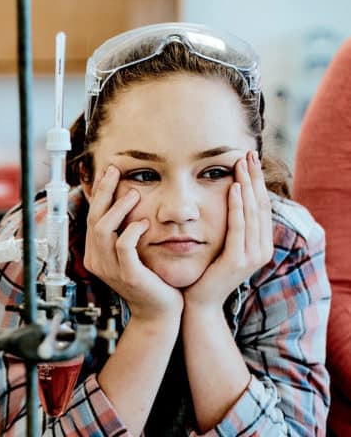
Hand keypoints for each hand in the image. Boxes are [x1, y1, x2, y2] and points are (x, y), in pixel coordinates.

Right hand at [84, 165, 182, 320]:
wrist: (160, 312)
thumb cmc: (151, 281)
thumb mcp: (133, 253)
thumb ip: (125, 232)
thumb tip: (127, 201)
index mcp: (96, 254)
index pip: (92, 217)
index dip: (99, 193)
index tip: (107, 172)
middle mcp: (97, 261)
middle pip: (94, 218)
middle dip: (104, 192)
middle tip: (114, 171)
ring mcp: (110, 269)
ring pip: (103, 229)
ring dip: (118, 208)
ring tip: (134, 193)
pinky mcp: (127, 274)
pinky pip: (123, 245)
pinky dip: (133, 230)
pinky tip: (145, 222)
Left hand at [183, 151, 272, 309]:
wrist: (197, 304)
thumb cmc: (203, 273)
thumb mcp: (219, 245)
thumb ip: (226, 227)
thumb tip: (225, 200)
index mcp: (259, 245)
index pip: (260, 206)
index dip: (256, 182)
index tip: (248, 159)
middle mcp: (261, 249)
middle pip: (260, 205)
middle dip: (254, 178)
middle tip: (248, 153)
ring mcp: (252, 256)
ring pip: (252, 212)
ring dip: (247, 185)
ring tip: (242, 164)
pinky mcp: (239, 260)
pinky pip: (239, 227)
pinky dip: (237, 206)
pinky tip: (234, 188)